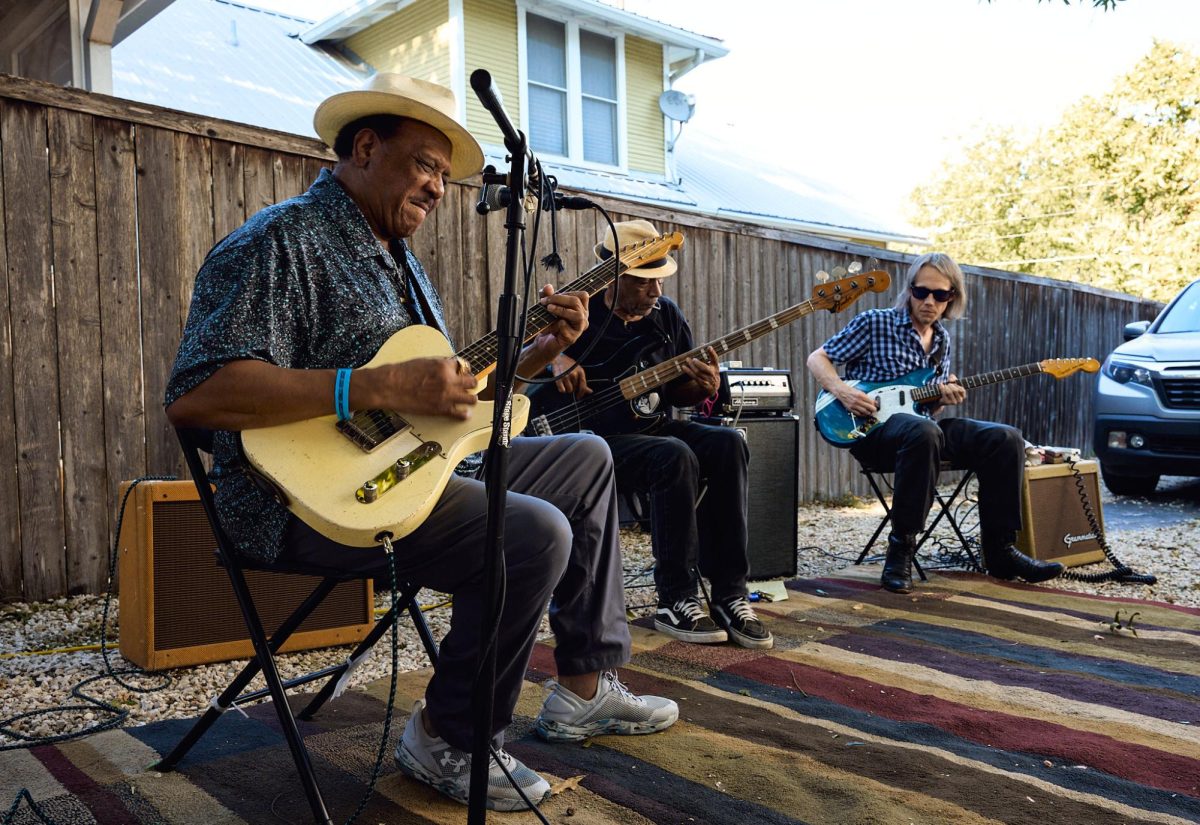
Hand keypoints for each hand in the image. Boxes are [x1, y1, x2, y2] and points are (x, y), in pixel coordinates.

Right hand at [363, 356, 478, 419]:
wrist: (389, 386)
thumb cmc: (402, 373)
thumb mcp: (424, 361)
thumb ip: (440, 364)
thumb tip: (450, 367)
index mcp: (444, 365)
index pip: (464, 366)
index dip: (462, 370)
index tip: (461, 373)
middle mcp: (449, 380)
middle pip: (472, 381)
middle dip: (469, 383)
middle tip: (466, 385)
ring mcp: (446, 395)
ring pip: (471, 398)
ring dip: (470, 398)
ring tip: (466, 399)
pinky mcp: (441, 409)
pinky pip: (461, 413)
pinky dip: (464, 414)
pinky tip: (463, 412)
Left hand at [528, 286, 588, 358]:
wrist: (544, 342)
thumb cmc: (549, 322)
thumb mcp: (547, 305)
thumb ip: (547, 295)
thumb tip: (548, 287)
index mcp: (581, 309)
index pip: (582, 295)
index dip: (566, 293)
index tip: (550, 295)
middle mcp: (584, 318)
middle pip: (577, 302)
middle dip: (559, 299)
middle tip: (544, 301)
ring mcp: (579, 329)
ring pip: (577, 315)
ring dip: (561, 310)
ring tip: (548, 309)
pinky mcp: (572, 338)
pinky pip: (566, 328)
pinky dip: (555, 325)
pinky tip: (549, 328)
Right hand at [552, 353, 590, 397]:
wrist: (558, 358)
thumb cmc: (569, 365)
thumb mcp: (578, 371)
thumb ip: (583, 382)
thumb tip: (590, 391)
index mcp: (580, 372)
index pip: (583, 386)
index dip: (581, 393)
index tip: (578, 397)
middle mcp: (574, 374)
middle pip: (574, 389)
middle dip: (572, 387)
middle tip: (569, 382)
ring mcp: (566, 376)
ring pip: (568, 390)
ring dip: (566, 388)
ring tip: (565, 382)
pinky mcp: (559, 378)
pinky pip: (562, 390)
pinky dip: (561, 389)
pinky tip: (561, 384)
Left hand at [680, 346, 721, 396]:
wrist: (713, 388)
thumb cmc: (711, 373)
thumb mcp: (712, 366)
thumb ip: (708, 356)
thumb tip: (702, 344)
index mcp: (716, 367)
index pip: (715, 359)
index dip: (712, 353)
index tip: (708, 347)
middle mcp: (713, 374)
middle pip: (706, 369)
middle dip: (699, 364)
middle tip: (693, 359)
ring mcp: (708, 380)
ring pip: (699, 373)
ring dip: (692, 366)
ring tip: (687, 360)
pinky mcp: (703, 384)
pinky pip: (695, 377)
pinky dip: (689, 372)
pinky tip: (684, 367)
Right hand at [834, 383, 879, 417]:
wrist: (842, 392)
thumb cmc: (850, 391)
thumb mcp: (860, 392)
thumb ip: (866, 397)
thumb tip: (872, 401)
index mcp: (860, 395)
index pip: (871, 402)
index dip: (875, 404)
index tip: (876, 405)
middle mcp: (857, 401)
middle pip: (869, 408)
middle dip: (873, 409)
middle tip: (874, 410)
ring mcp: (854, 405)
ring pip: (864, 412)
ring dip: (868, 413)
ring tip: (870, 412)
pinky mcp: (851, 409)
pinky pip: (858, 414)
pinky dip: (862, 414)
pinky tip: (864, 414)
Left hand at [937, 373, 966, 406]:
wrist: (940, 397)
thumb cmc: (948, 388)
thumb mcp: (952, 382)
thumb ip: (953, 378)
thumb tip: (951, 378)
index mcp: (963, 396)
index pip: (962, 390)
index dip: (957, 385)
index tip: (952, 383)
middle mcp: (959, 400)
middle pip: (955, 390)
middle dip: (950, 385)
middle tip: (948, 384)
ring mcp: (953, 402)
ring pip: (949, 392)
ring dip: (946, 386)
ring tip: (944, 385)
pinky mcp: (947, 402)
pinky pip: (944, 393)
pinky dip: (942, 388)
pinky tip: (941, 385)